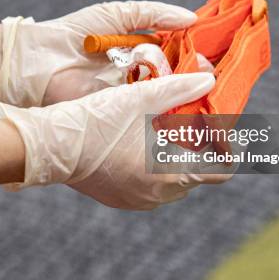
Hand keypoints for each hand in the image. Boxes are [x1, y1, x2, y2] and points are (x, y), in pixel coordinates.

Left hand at [0, 1, 196, 106]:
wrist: (37, 60)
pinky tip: (181, 107)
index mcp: (137, 48)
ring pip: (162, 92)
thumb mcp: (117, 14)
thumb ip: (153, 13)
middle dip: (193, 75)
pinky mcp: (117, 109)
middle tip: (214, 78)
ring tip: (206, 94)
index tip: (214, 56)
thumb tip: (191, 18)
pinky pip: (143, 109)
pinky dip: (160, 108)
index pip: (174, 51)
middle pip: (173, 74)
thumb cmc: (74, 32)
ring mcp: (127, 92)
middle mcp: (135, 71)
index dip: (193, 53)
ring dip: (182, 93)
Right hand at [0, 72, 227, 209]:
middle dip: (201, 142)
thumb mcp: (140, 98)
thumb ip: (179, 88)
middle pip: (199, 169)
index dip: (228, 143)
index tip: (219, 121)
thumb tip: (207, 80)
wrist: (50, 145)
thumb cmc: (95, 121)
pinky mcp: (123, 197)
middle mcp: (159, 194)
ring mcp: (140, 200)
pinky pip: (153, 182)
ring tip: (166, 121)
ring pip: (176, 175)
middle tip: (192, 113)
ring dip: (178, 151)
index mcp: (170, 174)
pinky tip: (143, 136)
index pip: (222, 168)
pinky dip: (157, 161)